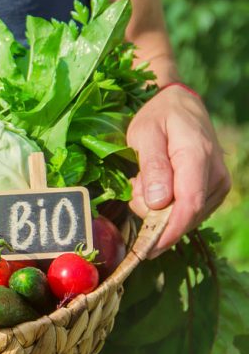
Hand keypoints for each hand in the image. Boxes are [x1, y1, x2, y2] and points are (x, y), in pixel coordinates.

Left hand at [127, 85, 230, 257]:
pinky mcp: (214, 191)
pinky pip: (189, 211)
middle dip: (153, 215)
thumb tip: (158, 203)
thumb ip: (152, 167)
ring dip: (159, 210)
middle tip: (135, 184)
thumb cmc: (158, 117)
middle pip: (185, 215)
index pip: (188, 205)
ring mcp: (218, 185)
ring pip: (187, 216)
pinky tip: (156, 187)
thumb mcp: (145, 134)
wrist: (179, 104)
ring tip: (145, 179)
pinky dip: (168, 207)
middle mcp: (216, 175)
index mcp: (198, 158)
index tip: (148, 249)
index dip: (168, 231)